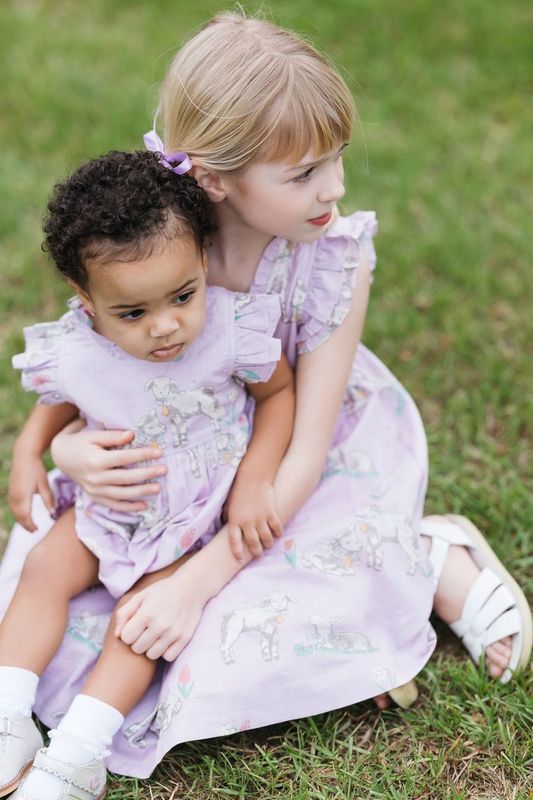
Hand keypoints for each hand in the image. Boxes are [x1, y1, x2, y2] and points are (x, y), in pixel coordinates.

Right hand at [8, 450, 54, 531]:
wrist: (23, 457)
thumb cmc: (36, 469)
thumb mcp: (44, 484)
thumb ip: (48, 499)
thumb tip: (52, 512)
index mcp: (23, 496)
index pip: (25, 516)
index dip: (30, 525)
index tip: (37, 530)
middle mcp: (14, 497)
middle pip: (18, 516)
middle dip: (25, 525)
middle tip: (34, 531)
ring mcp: (11, 494)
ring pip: (14, 512)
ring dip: (21, 520)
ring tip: (30, 525)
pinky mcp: (10, 492)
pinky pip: (12, 507)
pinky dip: (17, 514)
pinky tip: (23, 515)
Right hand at [51, 418, 166, 511]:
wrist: (61, 457)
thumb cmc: (81, 443)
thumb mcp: (93, 435)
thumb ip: (112, 437)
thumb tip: (132, 435)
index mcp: (95, 460)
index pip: (123, 458)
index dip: (142, 455)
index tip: (158, 452)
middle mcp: (94, 477)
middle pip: (125, 478)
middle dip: (146, 475)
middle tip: (164, 470)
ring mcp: (94, 490)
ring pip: (121, 494)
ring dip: (141, 492)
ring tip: (158, 488)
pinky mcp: (94, 497)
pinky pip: (113, 505)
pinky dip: (129, 507)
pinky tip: (144, 506)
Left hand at [114, 570, 204, 661]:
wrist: (191, 587)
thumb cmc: (162, 591)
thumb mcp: (140, 596)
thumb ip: (124, 614)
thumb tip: (117, 636)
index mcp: (147, 613)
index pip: (126, 638)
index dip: (128, 632)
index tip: (135, 626)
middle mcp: (160, 625)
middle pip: (137, 649)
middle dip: (138, 640)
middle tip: (146, 630)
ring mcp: (174, 633)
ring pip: (152, 655)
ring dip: (151, 647)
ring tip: (156, 634)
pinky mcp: (185, 639)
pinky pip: (168, 657)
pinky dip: (166, 651)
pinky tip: (166, 639)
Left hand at [223, 478, 282, 559]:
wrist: (253, 477)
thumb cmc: (239, 489)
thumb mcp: (229, 504)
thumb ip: (227, 516)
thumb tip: (225, 524)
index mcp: (234, 520)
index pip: (234, 542)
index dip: (237, 553)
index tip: (239, 560)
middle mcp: (247, 522)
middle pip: (253, 543)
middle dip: (257, 552)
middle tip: (259, 555)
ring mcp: (260, 518)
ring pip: (267, 538)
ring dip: (268, 544)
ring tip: (269, 544)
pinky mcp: (271, 513)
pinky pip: (276, 528)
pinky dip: (278, 533)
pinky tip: (278, 534)